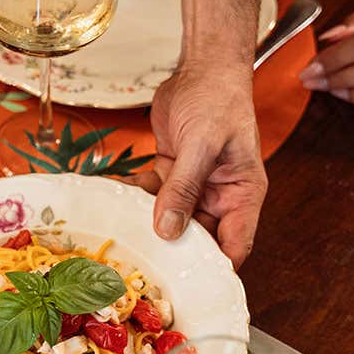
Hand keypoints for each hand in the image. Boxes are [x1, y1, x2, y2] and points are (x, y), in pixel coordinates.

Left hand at [134, 61, 267, 268]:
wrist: (203, 67)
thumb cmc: (218, 99)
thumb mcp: (202, 144)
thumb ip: (184, 188)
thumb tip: (168, 230)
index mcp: (242, 196)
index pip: (234, 246)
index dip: (214, 269)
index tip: (188, 286)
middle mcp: (219, 198)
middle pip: (198, 239)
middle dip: (172, 253)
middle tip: (142, 270)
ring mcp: (194, 188)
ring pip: (170, 221)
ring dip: (147, 227)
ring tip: (121, 239)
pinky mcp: (171, 175)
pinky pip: (152, 197)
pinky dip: (134, 201)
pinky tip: (112, 204)